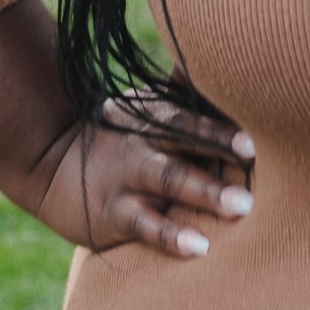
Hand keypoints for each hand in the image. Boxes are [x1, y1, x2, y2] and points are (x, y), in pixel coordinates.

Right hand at [24, 96, 255, 257]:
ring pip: (170, 181)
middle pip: (185, 141)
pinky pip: (145, 225)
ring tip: (241, 207)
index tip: (255, 135)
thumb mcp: (147, 108)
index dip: (221, 124)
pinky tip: (200, 248)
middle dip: (220, 149)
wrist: (53, 160)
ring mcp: (129, 178)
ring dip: (206, 193)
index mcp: (158, 117)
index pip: (192, 117)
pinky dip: (171, 235)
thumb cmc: (121, 134)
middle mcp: (145, 144)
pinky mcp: (114, 214)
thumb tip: (224, 61)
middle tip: (257, 160)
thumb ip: (185, 94)